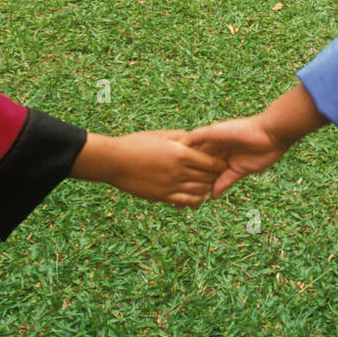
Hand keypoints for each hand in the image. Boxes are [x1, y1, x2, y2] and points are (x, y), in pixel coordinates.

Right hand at [71, 130, 226, 207]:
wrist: (114, 161)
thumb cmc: (137, 143)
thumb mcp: (162, 135)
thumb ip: (183, 137)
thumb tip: (198, 139)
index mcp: (181, 153)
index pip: (211, 162)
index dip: (220, 163)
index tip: (222, 161)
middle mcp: (179, 171)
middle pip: (208, 177)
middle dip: (216, 176)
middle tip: (220, 174)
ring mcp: (171, 185)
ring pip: (200, 191)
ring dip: (207, 188)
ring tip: (209, 184)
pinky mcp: (162, 196)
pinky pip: (186, 201)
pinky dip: (195, 200)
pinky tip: (198, 197)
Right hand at [185, 117, 290, 198]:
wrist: (270, 133)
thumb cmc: (241, 129)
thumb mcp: (214, 131)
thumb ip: (196, 137)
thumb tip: (178, 146)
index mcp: (208, 142)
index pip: (190, 155)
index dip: (179, 165)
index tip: (167, 174)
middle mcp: (216, 153)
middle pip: (198, 169)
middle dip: (188, 180)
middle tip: (176, 192)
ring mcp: (227, 162)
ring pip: (210, 178)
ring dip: (201, 188)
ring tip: (190, 199)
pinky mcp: (239, 171)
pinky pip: (225, 182)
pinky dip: (217, 189)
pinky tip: (209, 197)